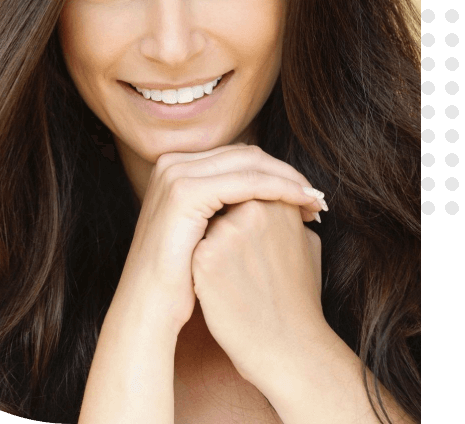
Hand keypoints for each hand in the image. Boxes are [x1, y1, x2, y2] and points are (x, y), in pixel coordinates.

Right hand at [114, 143, 324, 339]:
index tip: (305, 195)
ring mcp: (176, 174)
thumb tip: (269, 199)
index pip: (238, 156)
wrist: (149, 310)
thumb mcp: (202, 232)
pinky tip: (301, 203)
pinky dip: (280, 188)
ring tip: (314, 201)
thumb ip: (225, 207)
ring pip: (250, 163)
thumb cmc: (181, 280)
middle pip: (246, 154)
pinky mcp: (186, 192)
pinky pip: (247, 182)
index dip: (275, 172)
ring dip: (289, 179)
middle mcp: (173, 163)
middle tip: (315, 197)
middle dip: (286, 173)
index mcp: (177, 167)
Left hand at [191, 195, 325, 390]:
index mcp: (278, 205)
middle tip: (235, 240)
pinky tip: (216, 277)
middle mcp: (252, 212)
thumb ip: (291, 214)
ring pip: (207, 217)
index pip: (249, 184)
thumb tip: (278, 198)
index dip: (245, 203)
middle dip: (225, 209)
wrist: (285, 348)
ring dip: (211, 229)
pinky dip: (200, 253)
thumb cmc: (299, 299)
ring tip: (232, 264)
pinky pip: (195, 242)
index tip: (246, 223)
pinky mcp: (203, 258)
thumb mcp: (309, 246)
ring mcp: (225, 234)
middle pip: (225, 195)